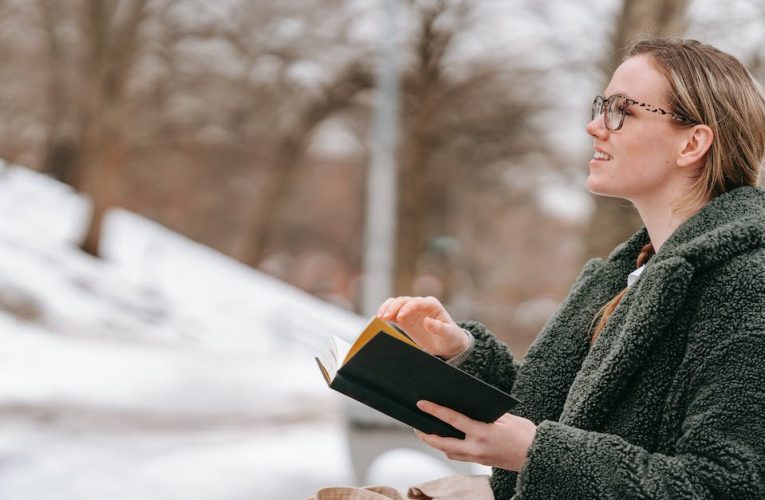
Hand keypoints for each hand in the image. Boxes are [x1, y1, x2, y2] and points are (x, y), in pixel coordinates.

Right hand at [376, 296, 467, 357]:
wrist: (447, 343)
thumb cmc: (451, 337)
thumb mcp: (449, 334)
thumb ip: (439, 328)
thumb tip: (427, 321)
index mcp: (432, 305)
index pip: (416, 302)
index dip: (406, 308)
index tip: (399, 318)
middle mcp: (420, 304)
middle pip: (403, 301)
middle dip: (393, 307)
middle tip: (384, 318)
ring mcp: (412, 311)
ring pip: (396, 303)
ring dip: (387, 308)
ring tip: (379, 318)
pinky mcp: (405, 319)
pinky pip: (393, 313)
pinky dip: (386, 314)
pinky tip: (380, 319)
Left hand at [414, 400, 535, 471]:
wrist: (538, 457)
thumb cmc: (525, 434)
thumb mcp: (508, 418)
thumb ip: (486, 413)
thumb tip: (468, 406)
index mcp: (483, 432)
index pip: (453, 419)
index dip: (435, 410)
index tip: (421, 404)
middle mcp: (477, 448)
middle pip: (443, 443)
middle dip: (426, 435)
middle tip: (415, 425)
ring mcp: (478, 457)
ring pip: (449, 452)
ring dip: (436, 443)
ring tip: (427, 431)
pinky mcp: (481, 462)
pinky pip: (459, 456)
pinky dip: (449, 447)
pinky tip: (446, 439)